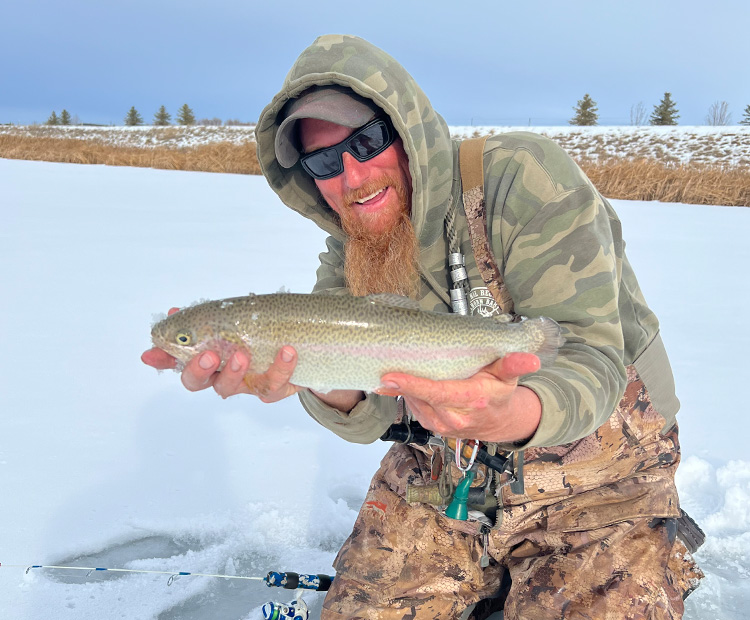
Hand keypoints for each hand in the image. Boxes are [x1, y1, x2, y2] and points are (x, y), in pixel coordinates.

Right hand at [141, 308, 301, 401]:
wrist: (305, 346)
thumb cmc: (261, 334)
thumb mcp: (233, 321)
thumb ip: (205, 318)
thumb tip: (173, 312)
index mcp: (211, 360)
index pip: (180, 362)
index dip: (164, 360)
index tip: (152, 353)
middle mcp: (225, 376)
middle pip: (200, 383)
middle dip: (199, 370)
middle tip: (208, 355)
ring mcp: (249, 384)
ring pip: (238, 388)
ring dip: (237, 372)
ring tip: (244, 354)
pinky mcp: (277, 388)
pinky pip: (275, 386)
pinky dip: (282, 369)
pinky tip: (287, 351)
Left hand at [376, 352, 542, 442]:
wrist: (500, 423)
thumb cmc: (500, 392)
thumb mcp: (508, 375)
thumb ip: (514, 364)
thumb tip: (531, 359)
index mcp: (471, 400)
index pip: (436, 392)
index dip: (412, 384)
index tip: (389, 377)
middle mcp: (455, 417)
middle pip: (420, 398)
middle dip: (400, 384)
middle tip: (382, 363)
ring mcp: (443, 426)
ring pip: (414, 405)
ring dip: (401, 390)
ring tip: (391, 369)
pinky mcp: (434, 428)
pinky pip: (415, 410)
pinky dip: (407, 396)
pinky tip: (401, 383)